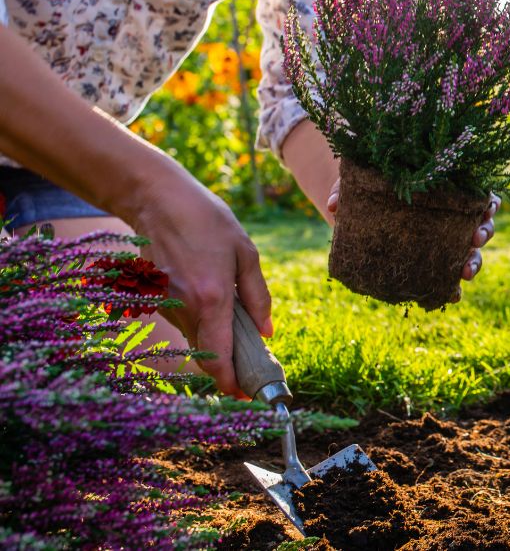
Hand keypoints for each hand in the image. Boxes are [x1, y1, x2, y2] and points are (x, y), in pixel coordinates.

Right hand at [133, 173, 270, 398]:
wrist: (157, 200)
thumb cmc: (207, 221)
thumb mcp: (246, 253)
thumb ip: (258, 297)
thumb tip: (267, 333)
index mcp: (212, 298)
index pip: (218, 356)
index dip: (229, 382)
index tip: (244, 395)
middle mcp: (186, 308)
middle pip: (206, 354)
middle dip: (228, 368)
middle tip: (251, 369)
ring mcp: (166, 304)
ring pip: (195, 339)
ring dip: (216, 344)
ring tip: (240, 334)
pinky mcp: (155, 299)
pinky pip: (184, 323)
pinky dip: (201, 326)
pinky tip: (215, 308)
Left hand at [328, 183, 499, 285]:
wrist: (358, 208)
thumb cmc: (368, 185)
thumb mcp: (359, 181)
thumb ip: (348, 188)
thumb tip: (335, 207)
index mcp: (446, 188)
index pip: (477, 192)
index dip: (487, 200)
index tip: (486, 207)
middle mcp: (452, 215)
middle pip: (481, 223)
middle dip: (484, 231)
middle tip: (476, 238)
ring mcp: (444, 240)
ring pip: (471, 251)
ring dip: (474, 262)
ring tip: (466, 272)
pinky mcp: (431, 262)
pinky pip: (447, 277)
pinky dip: (453, 288)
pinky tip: (453, 295)